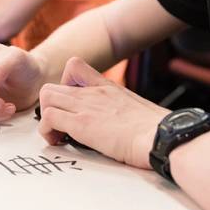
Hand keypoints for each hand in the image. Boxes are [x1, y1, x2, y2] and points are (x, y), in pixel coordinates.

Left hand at [37, 57, 168, 168]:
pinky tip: (59, 142)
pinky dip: (47, 132)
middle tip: (60, 126)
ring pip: (46, 97)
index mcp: (108, 88)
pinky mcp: (82, 124)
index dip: (64, 85)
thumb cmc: (158, 130)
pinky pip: (48, 118)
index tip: (71, 105)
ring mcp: (86, 106)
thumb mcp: (138, 110)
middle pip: (53, 86)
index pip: (75, 67)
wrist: (164, 135)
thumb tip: (125, 124)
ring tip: (58, 135)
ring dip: (46, 118)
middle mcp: (94, 93)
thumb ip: (123, 110)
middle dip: (50, 107)